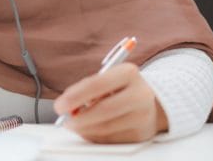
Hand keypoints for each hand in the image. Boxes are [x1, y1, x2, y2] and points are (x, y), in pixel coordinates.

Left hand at [53, 63, 167, 143]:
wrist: (152, 102)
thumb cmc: (122, 88)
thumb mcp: (109, 78)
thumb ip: (88, 88)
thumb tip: (67, 105)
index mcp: (129, 73)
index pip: (97, 85)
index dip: (75, 97)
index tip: (59, 105)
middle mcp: (140, 94)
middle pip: (103, 110)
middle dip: (78, 118)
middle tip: (64, 120)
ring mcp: (142, 116)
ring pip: (105, 128)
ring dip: (84, 129)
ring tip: (75, 124)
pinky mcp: (140, 134)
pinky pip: (110, 139)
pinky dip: (94, 136)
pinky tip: (91, 129)